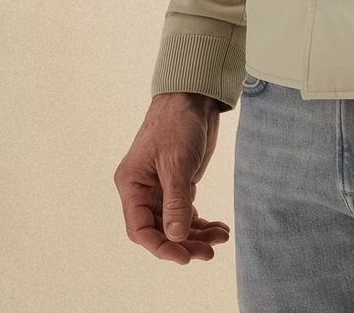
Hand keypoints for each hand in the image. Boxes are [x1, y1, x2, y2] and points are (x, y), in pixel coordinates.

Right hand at [113, 92, 231, 263]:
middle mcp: (143, 190)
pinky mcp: (179, 183)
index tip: (183, 257)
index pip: (140, 229)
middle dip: (184, 243)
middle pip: (159, 230)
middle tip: (208, 252)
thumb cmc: (177, 123)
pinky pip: (187, 212)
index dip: (160, 247)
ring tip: (221, 238)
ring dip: (196, 235)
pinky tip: (218, 228)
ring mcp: (161, 188)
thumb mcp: (176, 163)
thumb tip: (176, 237)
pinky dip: (201, 222)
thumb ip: (175, 202)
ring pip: (175, 224)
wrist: (193, 96)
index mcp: (132, 185)